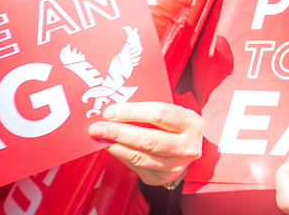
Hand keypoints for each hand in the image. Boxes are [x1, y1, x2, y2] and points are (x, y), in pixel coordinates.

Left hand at [86, 101, 201, 186]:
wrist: (188, 147)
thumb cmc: (174, 124)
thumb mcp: (170, 111)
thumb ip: (147, 109)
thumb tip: (114, 110)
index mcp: (190, 123)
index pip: (159, 114)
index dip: (132, 112)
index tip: (110, 112)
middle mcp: (186, 147)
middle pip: (148, 140)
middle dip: (118, 133)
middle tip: (97, 128)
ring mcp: (175, 166)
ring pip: (140, 157)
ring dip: (115, 147)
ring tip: (100, 139)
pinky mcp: (162, 178)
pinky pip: (137, 167)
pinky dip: (121, 156)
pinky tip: (112, 148)